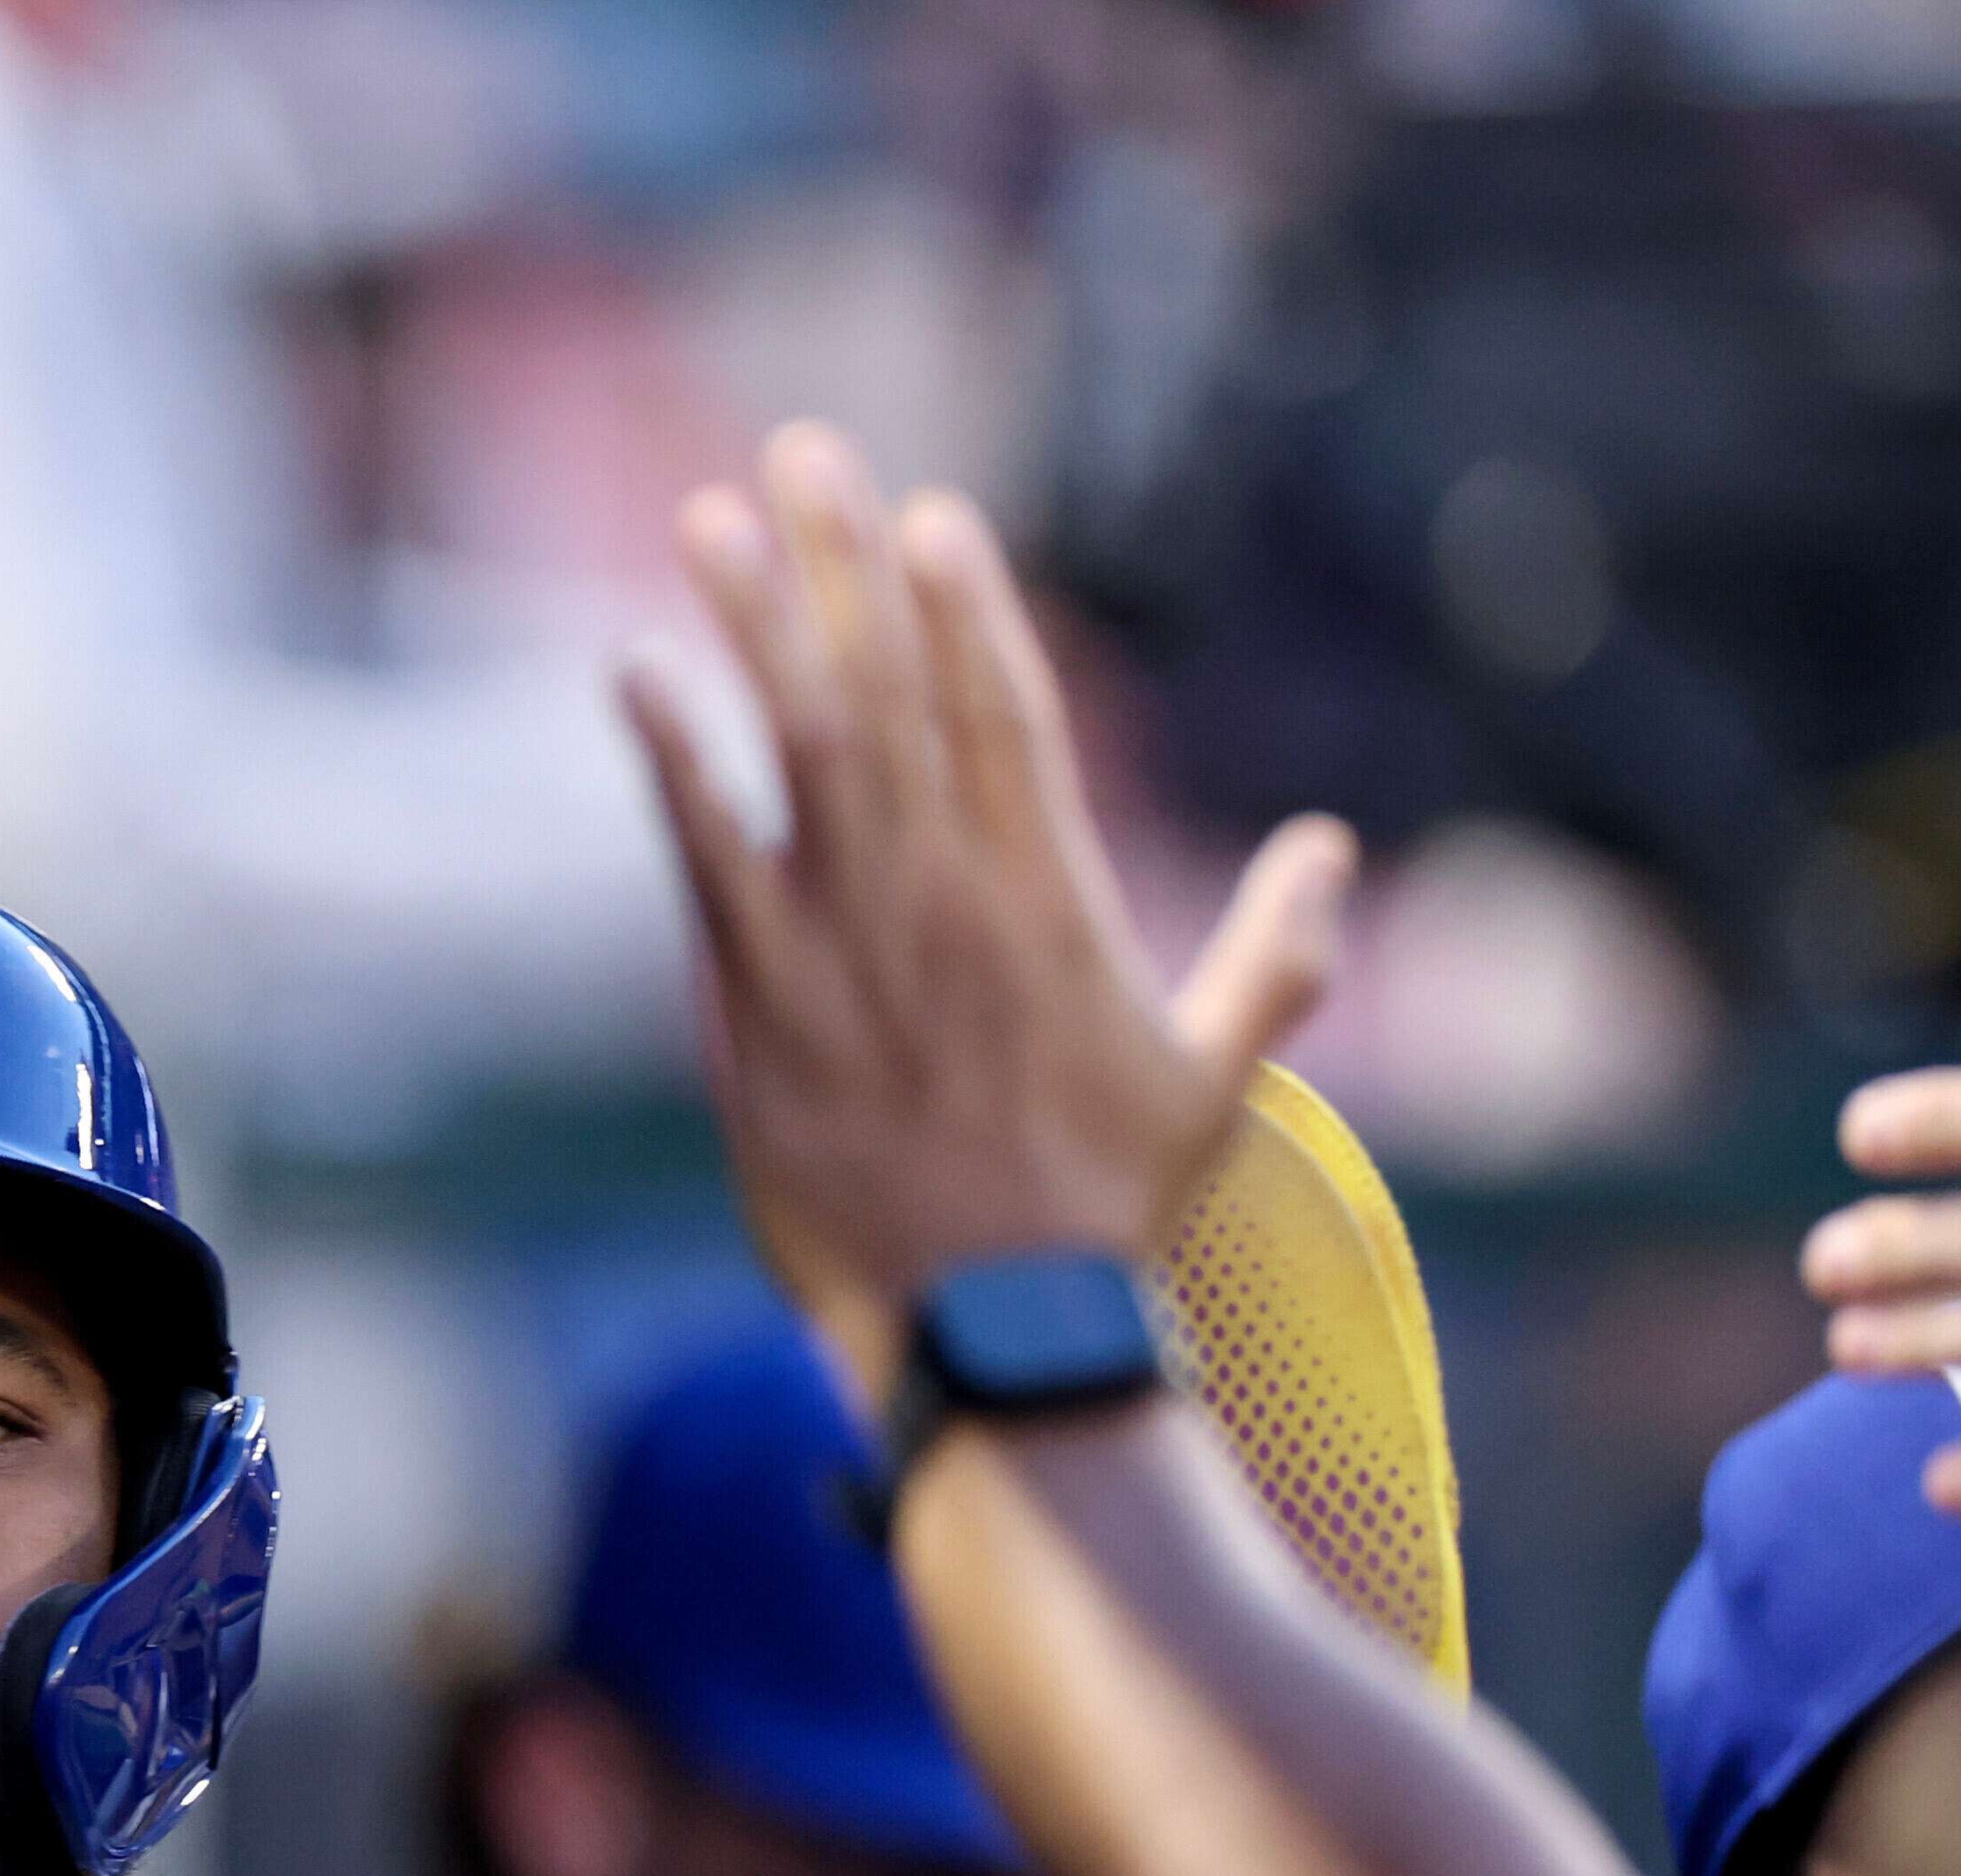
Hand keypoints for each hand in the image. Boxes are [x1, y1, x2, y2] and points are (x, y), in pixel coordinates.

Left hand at [621, 420, 1351, 1388]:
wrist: (996, 1337)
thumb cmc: (1108, 1218)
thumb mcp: (1224, 1085)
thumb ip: (1279, 960)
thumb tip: (1328, 853)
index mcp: (1052, 905)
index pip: (1006, 719)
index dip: (963, 611)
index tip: (928, 519)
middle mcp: (944, 906)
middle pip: (889, 699)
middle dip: (846, 569)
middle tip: (804, 452)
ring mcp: (845, 954)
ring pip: (792, 753)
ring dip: (751, 627)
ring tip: (711, 518)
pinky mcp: (759, 1013)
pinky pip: (705, 862)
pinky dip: (670, 765)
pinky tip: (633, 674)